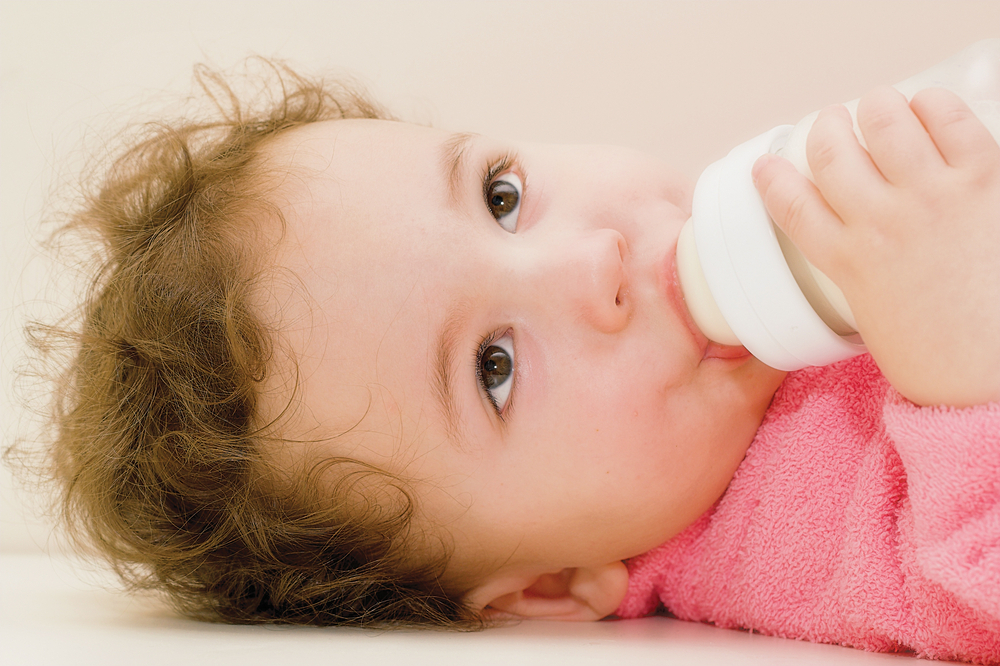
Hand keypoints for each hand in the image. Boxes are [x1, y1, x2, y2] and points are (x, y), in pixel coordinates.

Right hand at [753, 86, 999, 406]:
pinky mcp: (982, 178)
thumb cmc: (941, 362)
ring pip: (884, 122)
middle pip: (831, 152)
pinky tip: (928, 107)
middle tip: (832, 124)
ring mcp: (931, 197)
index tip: (767, 166)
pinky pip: (949, 118)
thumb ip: (859, 281)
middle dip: (826, 129)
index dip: (772, 178)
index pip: (790, 204)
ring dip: (876, 108)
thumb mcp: (874, 323)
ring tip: (880, 108)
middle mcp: (880, 222)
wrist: (994, 373)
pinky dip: (932, 105)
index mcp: (847, 262)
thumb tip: (862, 255)